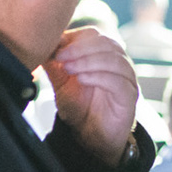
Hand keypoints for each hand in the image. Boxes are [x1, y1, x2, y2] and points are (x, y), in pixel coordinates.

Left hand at [45, 27, 137, 165]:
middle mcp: (118, 63)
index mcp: (103, 55)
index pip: (93, 34)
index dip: (74, 38)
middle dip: (80, 48)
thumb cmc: (80, 107)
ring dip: (88, 60)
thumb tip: (42, 42)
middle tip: (60, 57)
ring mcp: (126, 79)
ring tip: (69, 69)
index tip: (55, 47)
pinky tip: (82, 80)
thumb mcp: (61, 81)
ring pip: (113, 59)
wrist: (90, 137)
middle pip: (106, 42)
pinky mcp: (129, 96)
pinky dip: (98, 76)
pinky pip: (118, 80)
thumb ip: (53, 62)